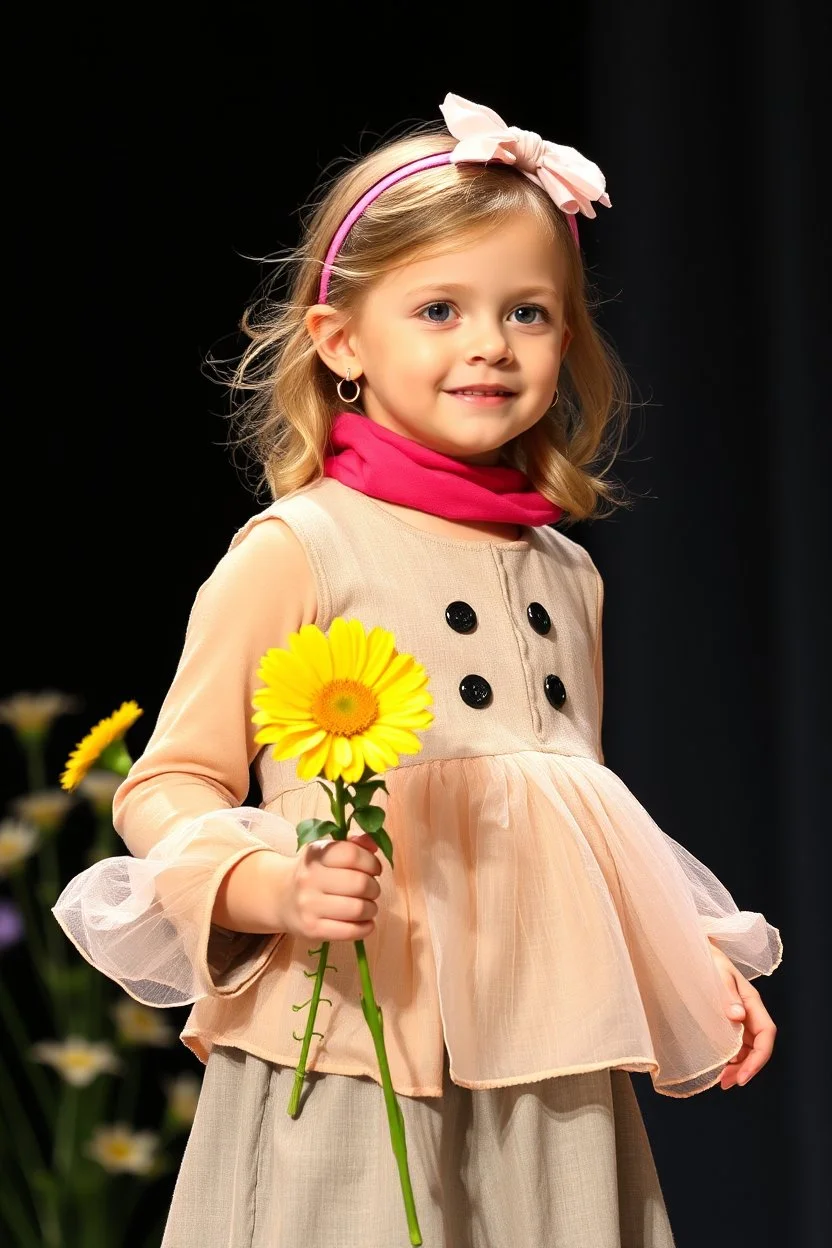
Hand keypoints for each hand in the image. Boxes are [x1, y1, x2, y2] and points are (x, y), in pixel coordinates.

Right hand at [282, 833, 382, 941]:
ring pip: (358, 909)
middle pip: (359, 883)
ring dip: (371, 909)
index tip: (375, 869)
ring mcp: (309, 906)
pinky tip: (365, 923)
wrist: (280, 898)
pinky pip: (350, 931)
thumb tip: (374, 844)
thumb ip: (354, 845)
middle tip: (371, 890)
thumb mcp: (327, 853)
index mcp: (315, 854)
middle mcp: (309, 878)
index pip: (351, 854)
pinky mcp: (312, 929)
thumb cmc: (313, 873)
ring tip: (367, 906)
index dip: (371, 862)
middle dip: (374, 888)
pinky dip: (365, 928)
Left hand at [707, 938, 777, 1089]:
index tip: (743, 1076)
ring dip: (737, 1067)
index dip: (758, 1059)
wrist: (694, 952)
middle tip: (726, 1083)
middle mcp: (748, 1013)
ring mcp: (739, 1018)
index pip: (766, 1035)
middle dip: (746, 1068)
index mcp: (752, 1002)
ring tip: (721, 1081)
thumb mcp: (718, 973)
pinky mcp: (726, 1021)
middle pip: (757, 1047)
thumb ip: (728, 994)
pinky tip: (718, 1068)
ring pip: (745, 1049)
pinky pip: (733, 1044)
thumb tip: (738, 1016)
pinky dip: (728, 1059)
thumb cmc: (708, 960)